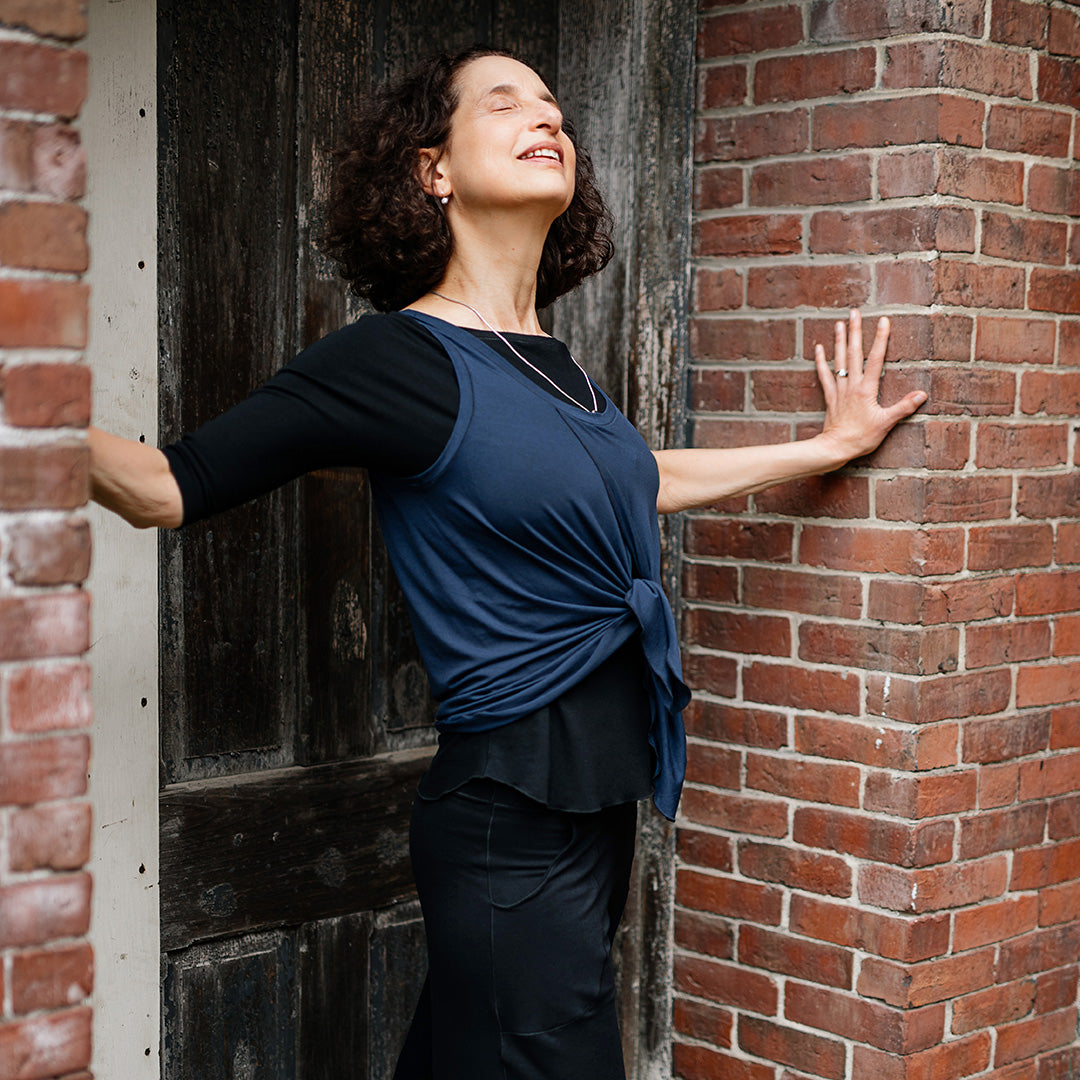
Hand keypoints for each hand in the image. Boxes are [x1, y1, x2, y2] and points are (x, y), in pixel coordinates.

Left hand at [813, 309, 926, 463]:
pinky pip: (824, 375)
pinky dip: (820, 361)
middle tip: (854, 312)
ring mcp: (839, 389)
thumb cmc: (862, 437)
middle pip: (854, 353)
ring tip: (839, 323)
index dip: (880, 339)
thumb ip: (903, 407)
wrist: (836, 448)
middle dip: (855, 331)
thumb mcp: (886, 423)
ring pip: (839, 360)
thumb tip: (921, 395)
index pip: (876, 359)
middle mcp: (851, 385)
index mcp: (866, 389)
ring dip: (839, 341)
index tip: (883, 321)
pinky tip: (818, 348)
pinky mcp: (830, 396)